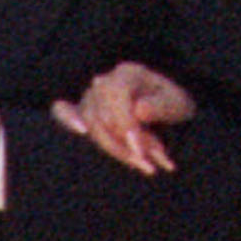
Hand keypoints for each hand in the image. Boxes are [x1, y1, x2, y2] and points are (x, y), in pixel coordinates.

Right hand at [52, 60, 195, 174]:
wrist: (167, 109)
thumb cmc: (172, 104)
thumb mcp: (178, 104)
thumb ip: (161, 107)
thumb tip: (138, 110)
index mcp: (128, 75)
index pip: (116, 97)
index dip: (126, 125)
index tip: (141, 151)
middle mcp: (105, 82)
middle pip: (102, 115)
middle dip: (125, 145)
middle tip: (150, 164)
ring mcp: (91, 96)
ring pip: (90, 124)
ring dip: (115, 149)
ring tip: (144, 165)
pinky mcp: (82, 112)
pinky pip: (62, 111)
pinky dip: (67, 118)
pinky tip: (80, 130)